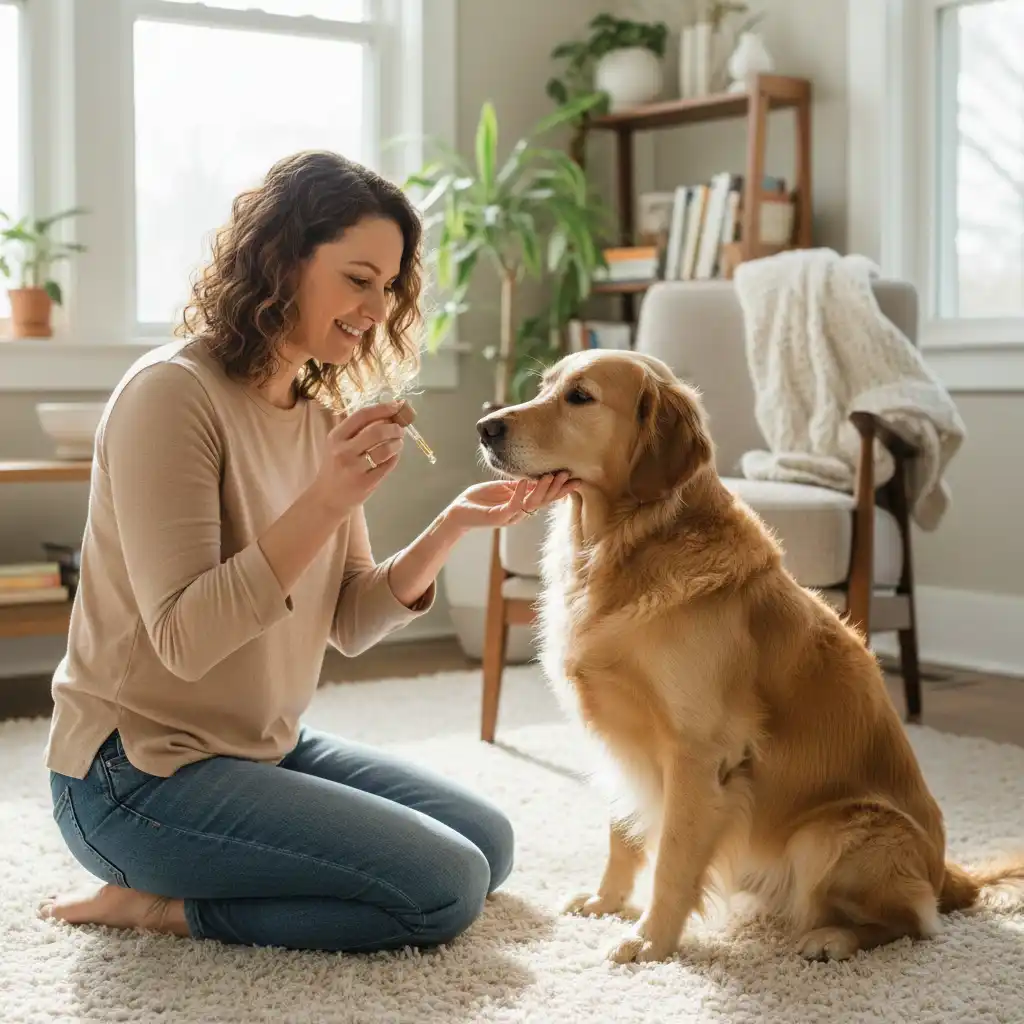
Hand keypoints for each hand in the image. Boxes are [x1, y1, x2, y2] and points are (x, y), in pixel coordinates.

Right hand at [310, 401, 404, 517]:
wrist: (328, 497)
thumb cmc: (336, 466)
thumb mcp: (339, 445)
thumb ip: (359, 430)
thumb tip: (389, 414)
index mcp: (336, 437)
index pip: (362, 416)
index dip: (383, 408)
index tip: (397, 406)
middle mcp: (343, 451)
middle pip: (377, 432)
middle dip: (394, 428)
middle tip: (400, 429)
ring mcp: (355, 468)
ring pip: (385, 449)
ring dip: (397, 443)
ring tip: (398, 443)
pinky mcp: (366, 482)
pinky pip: (388, 465)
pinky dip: (395, 457)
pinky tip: (393, 456)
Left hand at [444, 473, 577, 531]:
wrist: (459, 511)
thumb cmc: (480, 499)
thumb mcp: (504, 487)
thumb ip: (521, 484)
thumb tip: (539, 475)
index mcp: (522, 505)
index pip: (545, 497)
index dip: (560, 490)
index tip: (575, 479)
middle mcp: (519, 513)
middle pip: (543, 502)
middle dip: (556, 489)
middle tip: (567, 475)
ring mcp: (510, 516)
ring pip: (532, 505)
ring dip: (542, 490)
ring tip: (550, 476)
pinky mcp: (498, 517)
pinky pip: (513, 505)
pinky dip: (520, 493)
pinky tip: (524, 481)